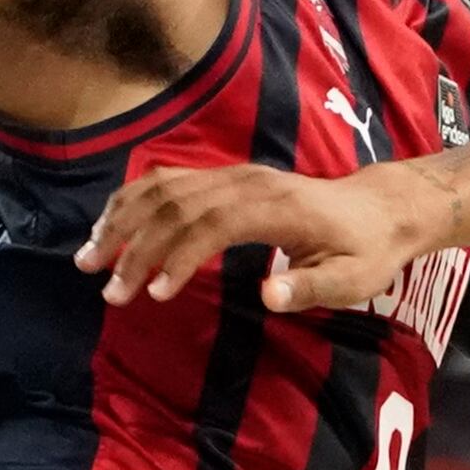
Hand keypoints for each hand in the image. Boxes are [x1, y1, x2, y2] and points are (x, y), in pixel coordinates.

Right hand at [76, 160, 430, 311]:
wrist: (381, 208)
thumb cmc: (366, 250)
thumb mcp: (353, 279)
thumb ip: (311, 286)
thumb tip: (270, 294)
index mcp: (275, 207)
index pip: (211, 225)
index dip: (178, 256)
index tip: (153, 294)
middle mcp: (246, 182)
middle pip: (175, 206)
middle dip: (135, 247)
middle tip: (106, 291)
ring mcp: (232, 175)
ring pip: (163, 188)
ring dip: (122, 221)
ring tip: (88, 258)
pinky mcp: (225, 178)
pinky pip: (169, 182)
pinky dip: (133, 202)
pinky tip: (109, 227)